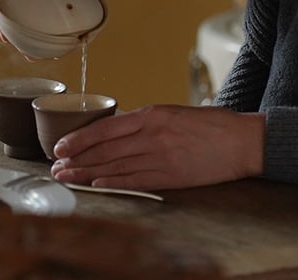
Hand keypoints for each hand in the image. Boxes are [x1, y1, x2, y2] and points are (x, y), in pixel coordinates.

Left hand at [50, 104, 264, 190]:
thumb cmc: (208, 125)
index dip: (79, 138)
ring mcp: (161, 156)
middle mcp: (152, 134)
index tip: (60, 146)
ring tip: (68, 178)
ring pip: (116, 166)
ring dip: (88, 173)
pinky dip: (114, 183)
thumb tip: (115, 133)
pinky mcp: (172, 176)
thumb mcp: (171, 113)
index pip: (105, 127)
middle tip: (56, 167)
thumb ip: (144, 122)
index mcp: (151, 114)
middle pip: (105, 149)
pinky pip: (137, 180)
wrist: (241, 141)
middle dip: (77, 159)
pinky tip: (97, 185)